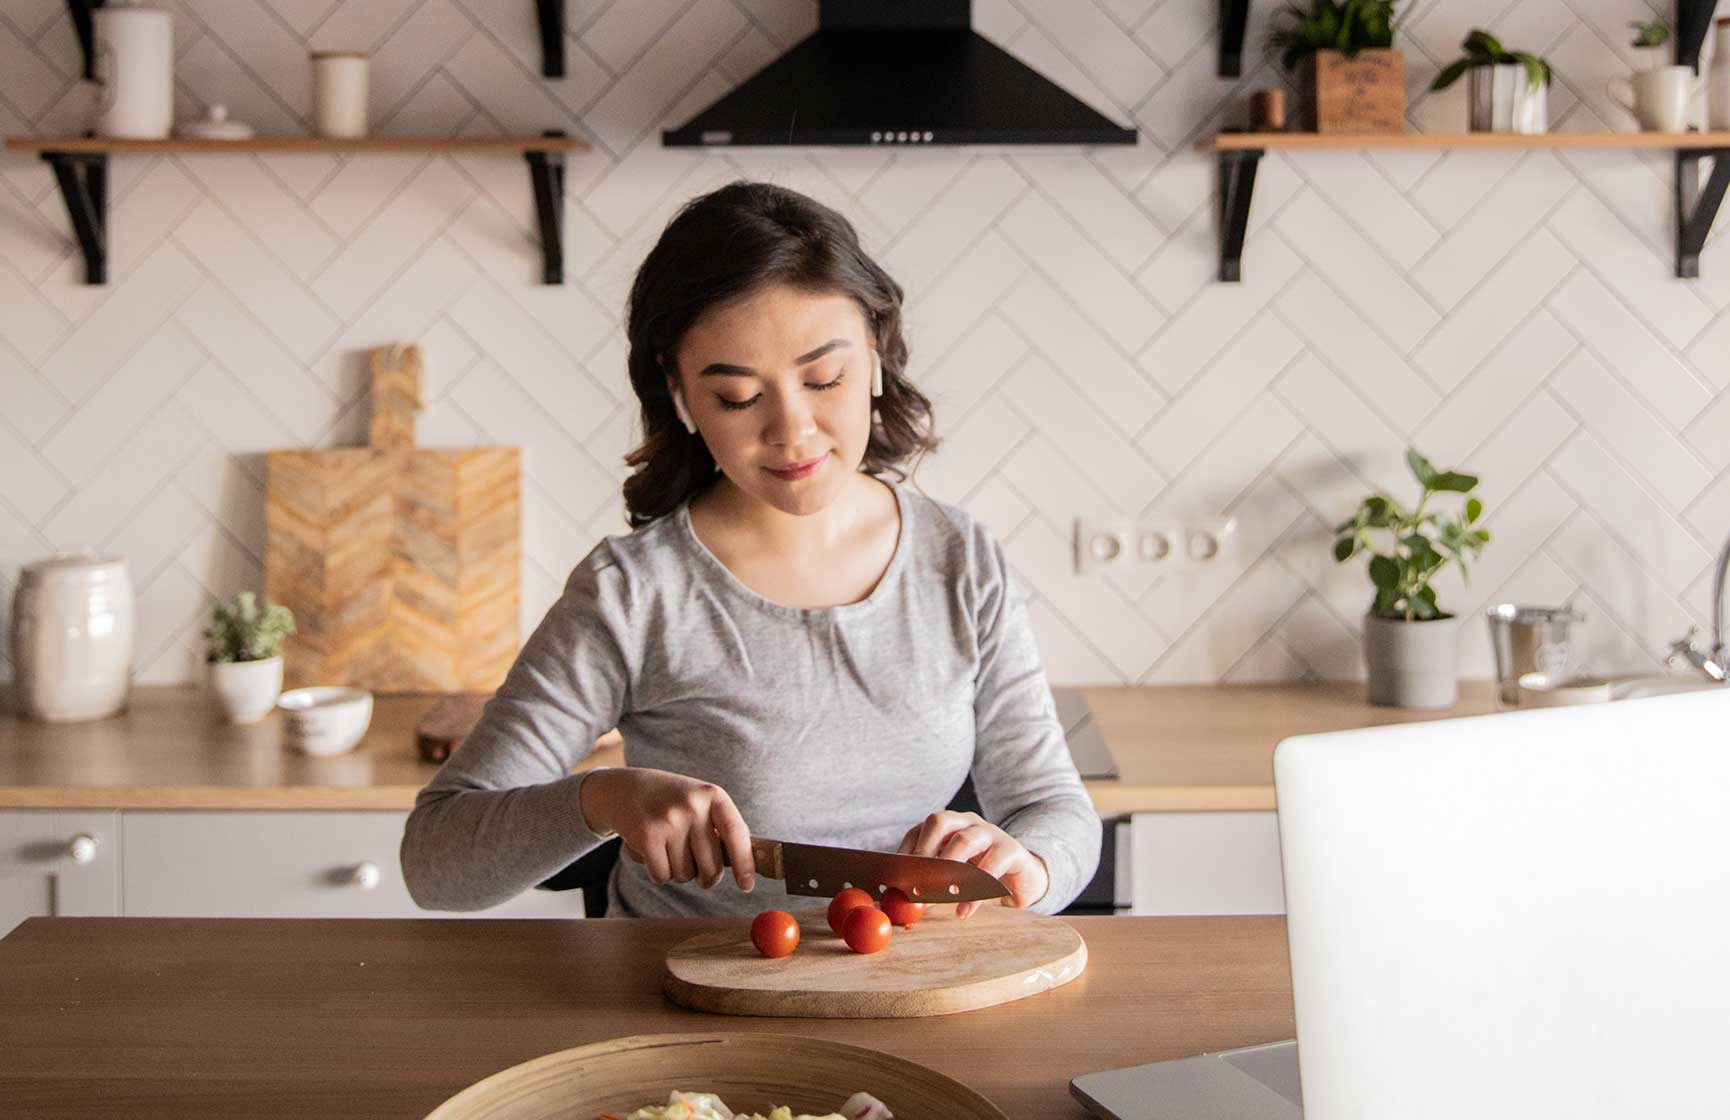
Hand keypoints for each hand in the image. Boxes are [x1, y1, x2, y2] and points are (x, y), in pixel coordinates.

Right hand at [581, 768, 755, 890]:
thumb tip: (744, 867)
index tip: (747, 886)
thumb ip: (721, 828)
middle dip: (707, 877)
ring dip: (679, 872)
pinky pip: (663, 876)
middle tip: (700, 871)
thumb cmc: (672, 801)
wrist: (626, 789)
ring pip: (685, 875)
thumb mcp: (700, 801)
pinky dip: (660, 873)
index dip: (745, 864)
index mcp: (713, 795)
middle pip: (711, 866)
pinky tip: (655, 853)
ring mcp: (670, 821)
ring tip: (670, 848)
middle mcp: (693, 806)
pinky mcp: (647, 836)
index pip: (737, 834)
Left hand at [896, 811, 1047, 917]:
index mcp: (948, 826)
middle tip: (915, 880)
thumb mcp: (954, 876)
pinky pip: (991, 866)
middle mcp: (967, 823)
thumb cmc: (980, 877)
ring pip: (966, 840)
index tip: (896, 877)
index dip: (906, 851)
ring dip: (948, 867)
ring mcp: (990, 833)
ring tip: (938, 894)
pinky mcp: (1011, 850)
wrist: (1022, 879)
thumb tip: (900, 901)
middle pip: (940, 822)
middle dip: (924, 850)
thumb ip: (931, 883)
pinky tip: (963, 911)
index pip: (920, 829)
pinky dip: (974, 892)